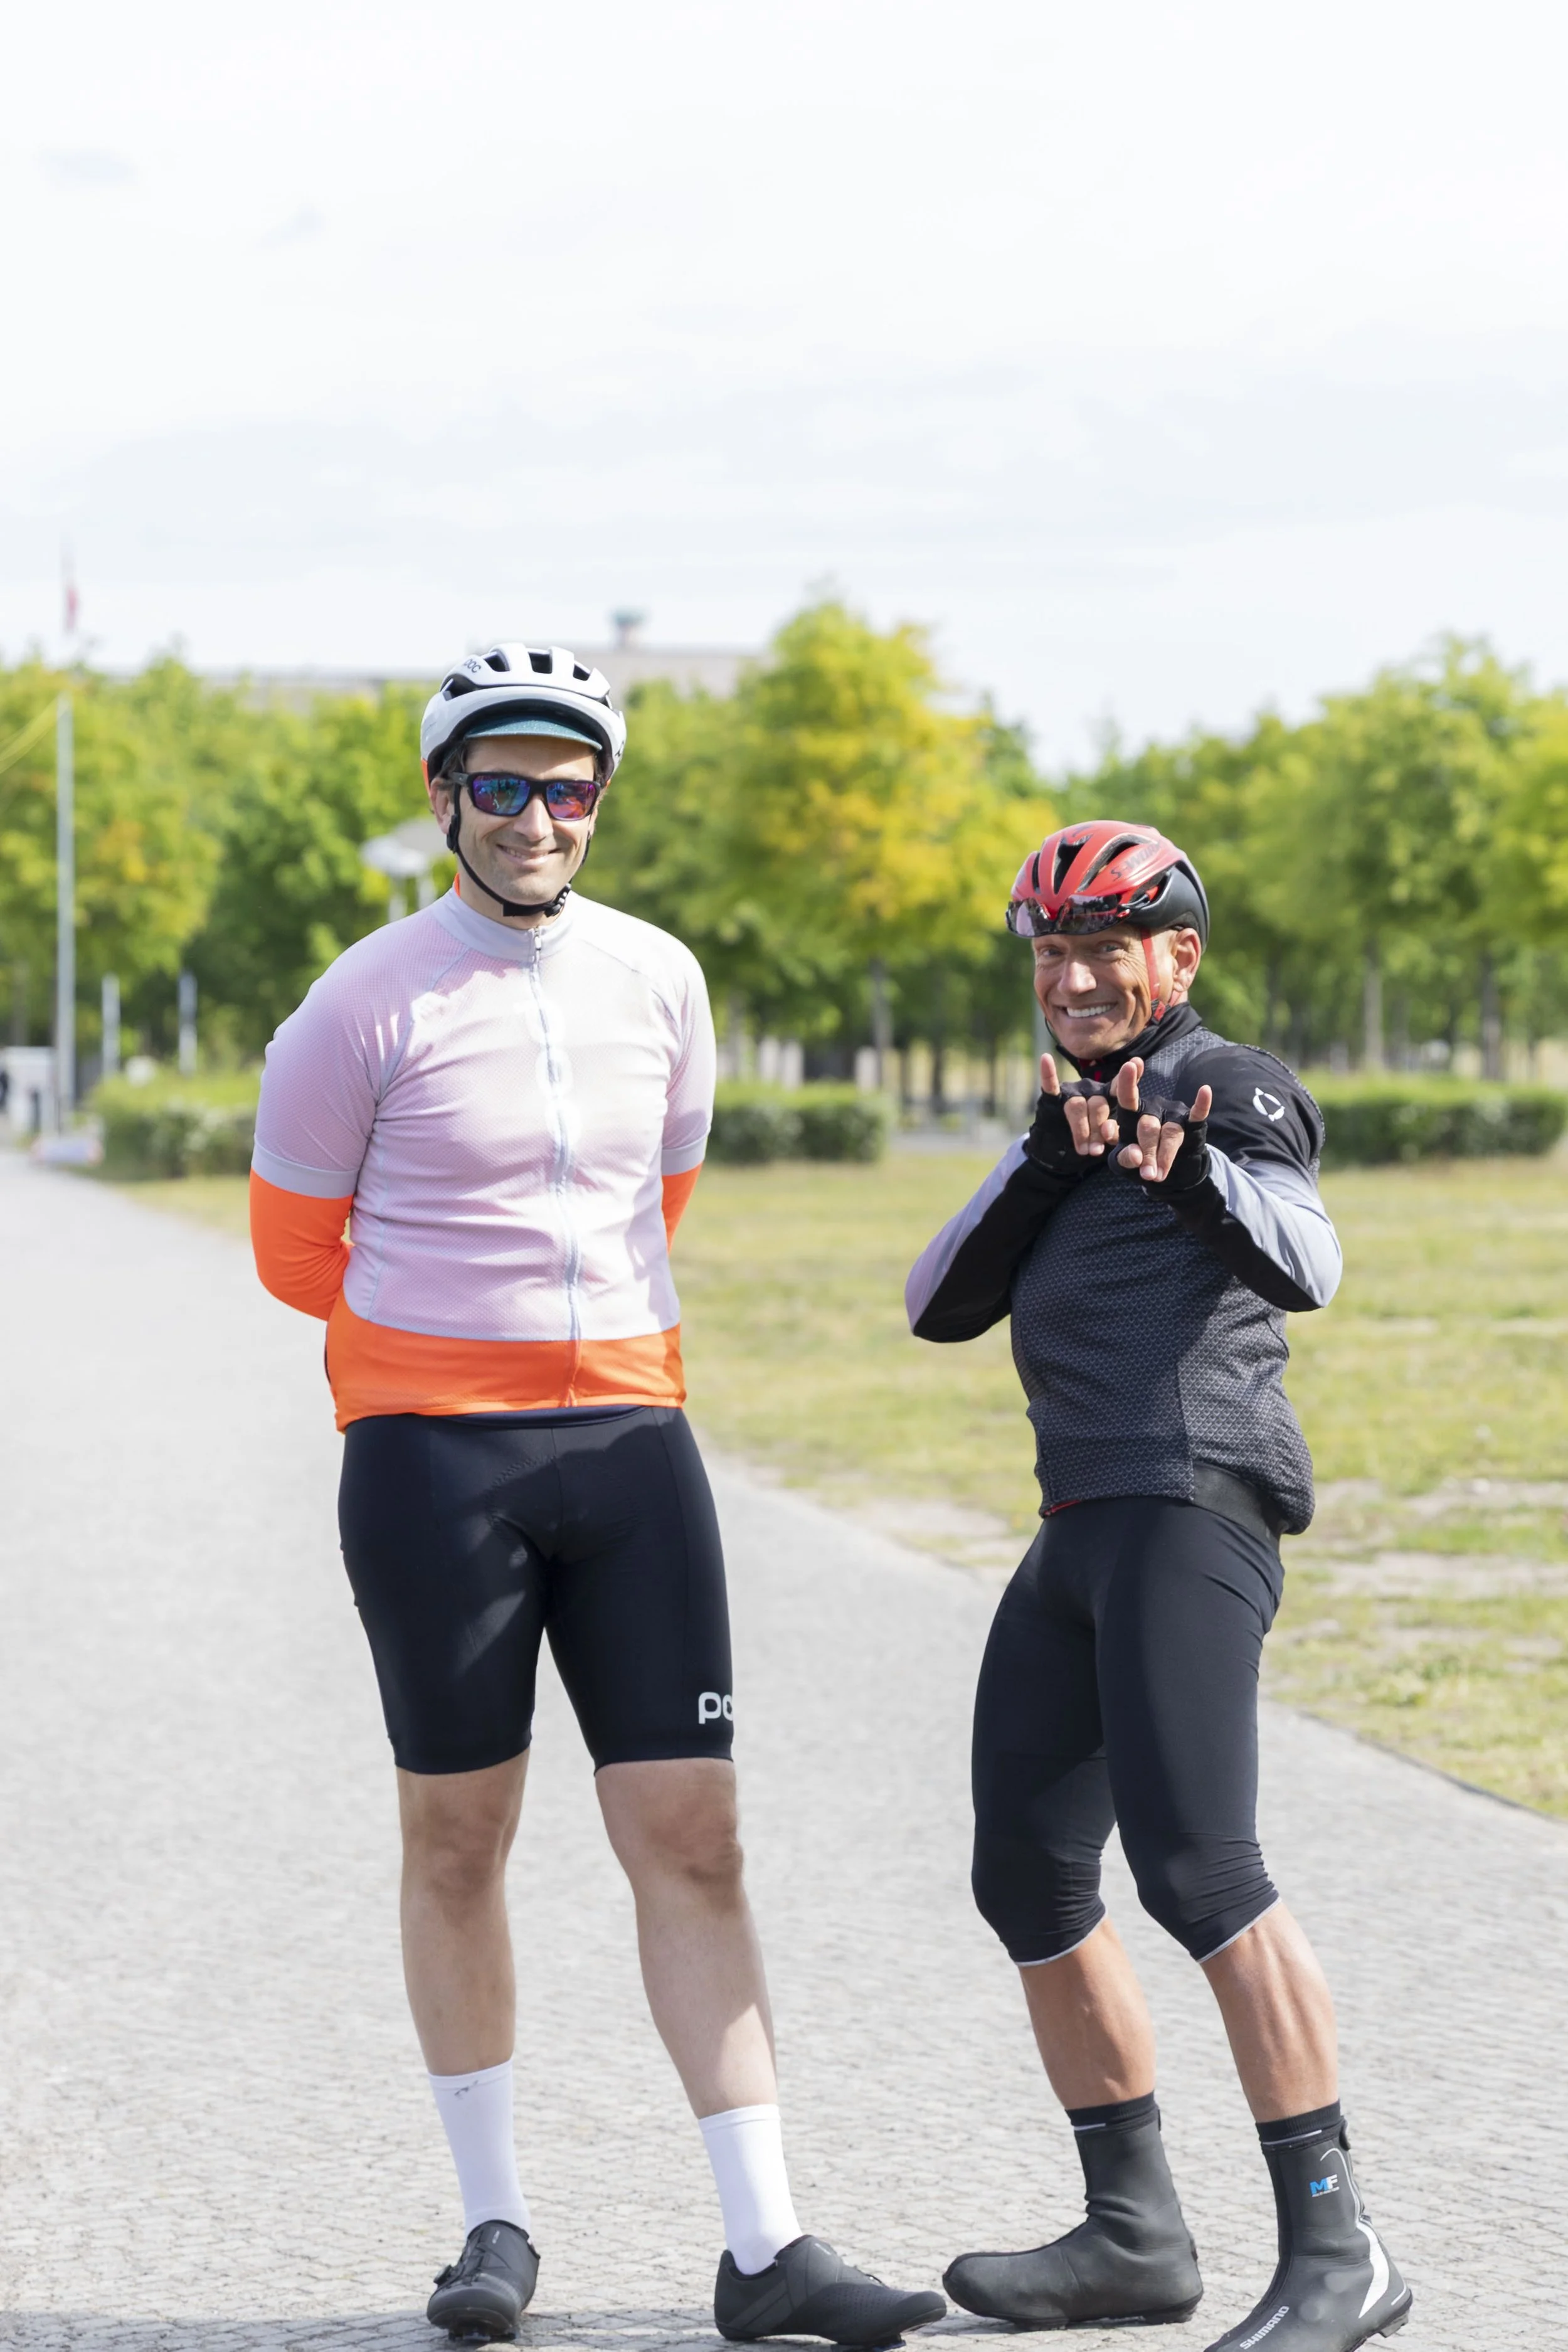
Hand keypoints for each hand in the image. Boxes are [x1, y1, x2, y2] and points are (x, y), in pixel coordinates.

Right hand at [1041, 1053, 1119, 1156]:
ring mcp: (1071, 1092)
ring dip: (1081, 1131)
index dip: (1128, 1079)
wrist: (1061, 1152)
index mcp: (1109, 1096)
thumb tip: (1119, 1143)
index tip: (1136, 1063)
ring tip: (1085, 1151)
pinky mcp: (1052, 1099)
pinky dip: (1048, 1073)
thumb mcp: (1109, 1140)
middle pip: (1098, 1104)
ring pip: (1077, 1106)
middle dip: (1098, 1130)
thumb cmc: (1092, 1141)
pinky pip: (1050, 1085)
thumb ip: (1117, 1137)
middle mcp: (1091, 1088)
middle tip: (1097, 1150)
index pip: (1119, 1087)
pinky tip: (1046, 1060)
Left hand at [1110, 1058, 1213, 1183]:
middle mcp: (1152, 1109)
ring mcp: (1173, 1115)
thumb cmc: (1143, 1164)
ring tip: (1158, 1176)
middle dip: (1147, 1153)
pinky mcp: (1192, 1125)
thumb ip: (1124, 1159)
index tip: (1130, 1064)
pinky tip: (1205, 1091)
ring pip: (1169, 1134)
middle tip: (1147, 1175)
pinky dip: (1201, 1105)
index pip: (1127, 1097)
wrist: (1173, 1176)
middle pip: (1148, 1126)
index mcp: (1131, 1115)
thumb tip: (1135, 1155)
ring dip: (1164, 1157)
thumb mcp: (1126, 1166)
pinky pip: (1197, 1113)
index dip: (1128, 1083)